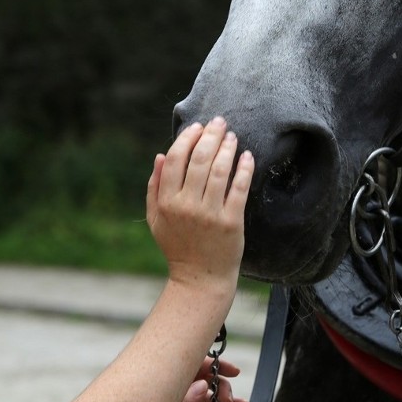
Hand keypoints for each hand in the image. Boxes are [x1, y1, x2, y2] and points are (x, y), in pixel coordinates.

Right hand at [146, 118, 253, 287]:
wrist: (199, 279)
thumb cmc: (177, 246)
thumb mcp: (156, 218)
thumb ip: (154, 187)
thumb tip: (161, 155)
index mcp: (166, 202)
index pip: (175, 159)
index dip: (187, 138)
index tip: (198, 127)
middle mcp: (186, 205)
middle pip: (199, 159)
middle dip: (211, 135)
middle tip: (220, 122)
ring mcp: (209, 214)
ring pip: (219, 170)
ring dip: (227, 148)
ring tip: (233, 136)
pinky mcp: (231, 222)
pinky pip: (238, 188)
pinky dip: (244, 168)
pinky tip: (247, 156)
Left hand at [164, 356, 247, 401]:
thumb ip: (185, 397)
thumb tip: (204, 386)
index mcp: (169, 373)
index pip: (198, 363)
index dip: (217, 366)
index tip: (235, 372)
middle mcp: (171, 387)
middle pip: (202, 381)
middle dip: (221, 388)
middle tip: (230, 400)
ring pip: (199, 401)